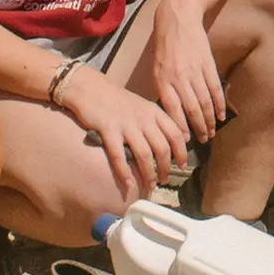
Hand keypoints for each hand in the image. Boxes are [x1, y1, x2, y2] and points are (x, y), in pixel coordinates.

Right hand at [56, 68, 191, 204]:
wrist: (90, 88)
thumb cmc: (116, 99)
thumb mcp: (142, 106)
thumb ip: (156, 121)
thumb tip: (173, 140)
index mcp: (154, 111)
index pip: (176, 134)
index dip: (182, 152)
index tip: (183, 165)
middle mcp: (144, 118)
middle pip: (162, 148)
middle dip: (166, 168)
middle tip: (164, 180)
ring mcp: (126, 124)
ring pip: (144, 154)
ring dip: (149, 173)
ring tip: (150, 186)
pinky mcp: (108, 130)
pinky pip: (119, 155)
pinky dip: (125, 172)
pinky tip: (128, 184)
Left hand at [140, 0, 227, 138]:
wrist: (178, 19)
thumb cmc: (164, 46)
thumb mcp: (156, 68)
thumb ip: (163, 89)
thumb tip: (169, 112)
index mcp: (163, 80)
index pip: (173, 109)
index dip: (180, 127)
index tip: (184, 141)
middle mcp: (179, 78)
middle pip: (192, 109)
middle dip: (198, 128)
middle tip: (203, 141)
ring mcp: (195, 71)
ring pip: (205, 101)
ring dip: (210, 119)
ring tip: (212, 132)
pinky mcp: (208, 65)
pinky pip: (215, 89)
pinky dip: (219, 104)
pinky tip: (221, 115)